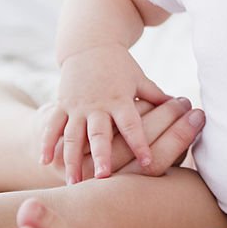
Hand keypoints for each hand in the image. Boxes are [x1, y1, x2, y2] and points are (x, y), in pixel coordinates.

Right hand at [39, 43, 171, 183]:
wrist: (89, 45)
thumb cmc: (120, 65)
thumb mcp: (139, 79)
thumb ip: (156, 96)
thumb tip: (181, 106)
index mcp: (120, 99)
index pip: (132, 124)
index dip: (140, 143)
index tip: (147, 162)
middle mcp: (97, 105)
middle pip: (99, 133)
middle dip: (101, 155)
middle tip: (104, 178)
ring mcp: (77, 106)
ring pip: (73, 135)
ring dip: (72, 159)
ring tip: (74, 182)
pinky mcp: (61, 105)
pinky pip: (53, 126)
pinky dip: (48, 143)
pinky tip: (45, 162)